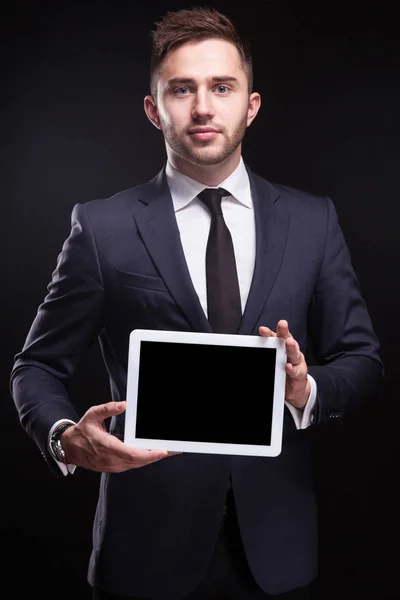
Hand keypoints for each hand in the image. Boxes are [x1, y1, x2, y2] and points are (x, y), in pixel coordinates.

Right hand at [61, 401, 178, 471]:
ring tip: (169, 451)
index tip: (162, 451)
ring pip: (137, 464)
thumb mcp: (92, 415)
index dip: (149, 454)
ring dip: (152, 458)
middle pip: (139, 461)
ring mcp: (112, 466)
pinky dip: (144, 460)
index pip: (132, 454)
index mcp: (107, 447)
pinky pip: (132, 465)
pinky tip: (153, 454)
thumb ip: (108, 408)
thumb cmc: (82, 431)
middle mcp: (111, 460)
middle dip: (157, 455)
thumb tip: (123, 404)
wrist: (69, 448)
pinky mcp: (113, 468)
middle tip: (175, 449)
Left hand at [259, 320, 310, 409]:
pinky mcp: (300, 373)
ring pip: (295, 353)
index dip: (269, 333)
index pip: (275, 337)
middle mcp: (289, 351)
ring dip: (292, 347)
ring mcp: (296, 362)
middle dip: (284, 331)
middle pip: (287, 339)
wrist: (294, 387)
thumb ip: (263, 353)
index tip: (262, 330)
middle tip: (282, 325)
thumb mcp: (271, 361)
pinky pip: (296, 371)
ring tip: (289, 343)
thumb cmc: (281, 371)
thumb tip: (245, 350)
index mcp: (280, 347)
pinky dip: (292, 368)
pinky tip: (288, 366)